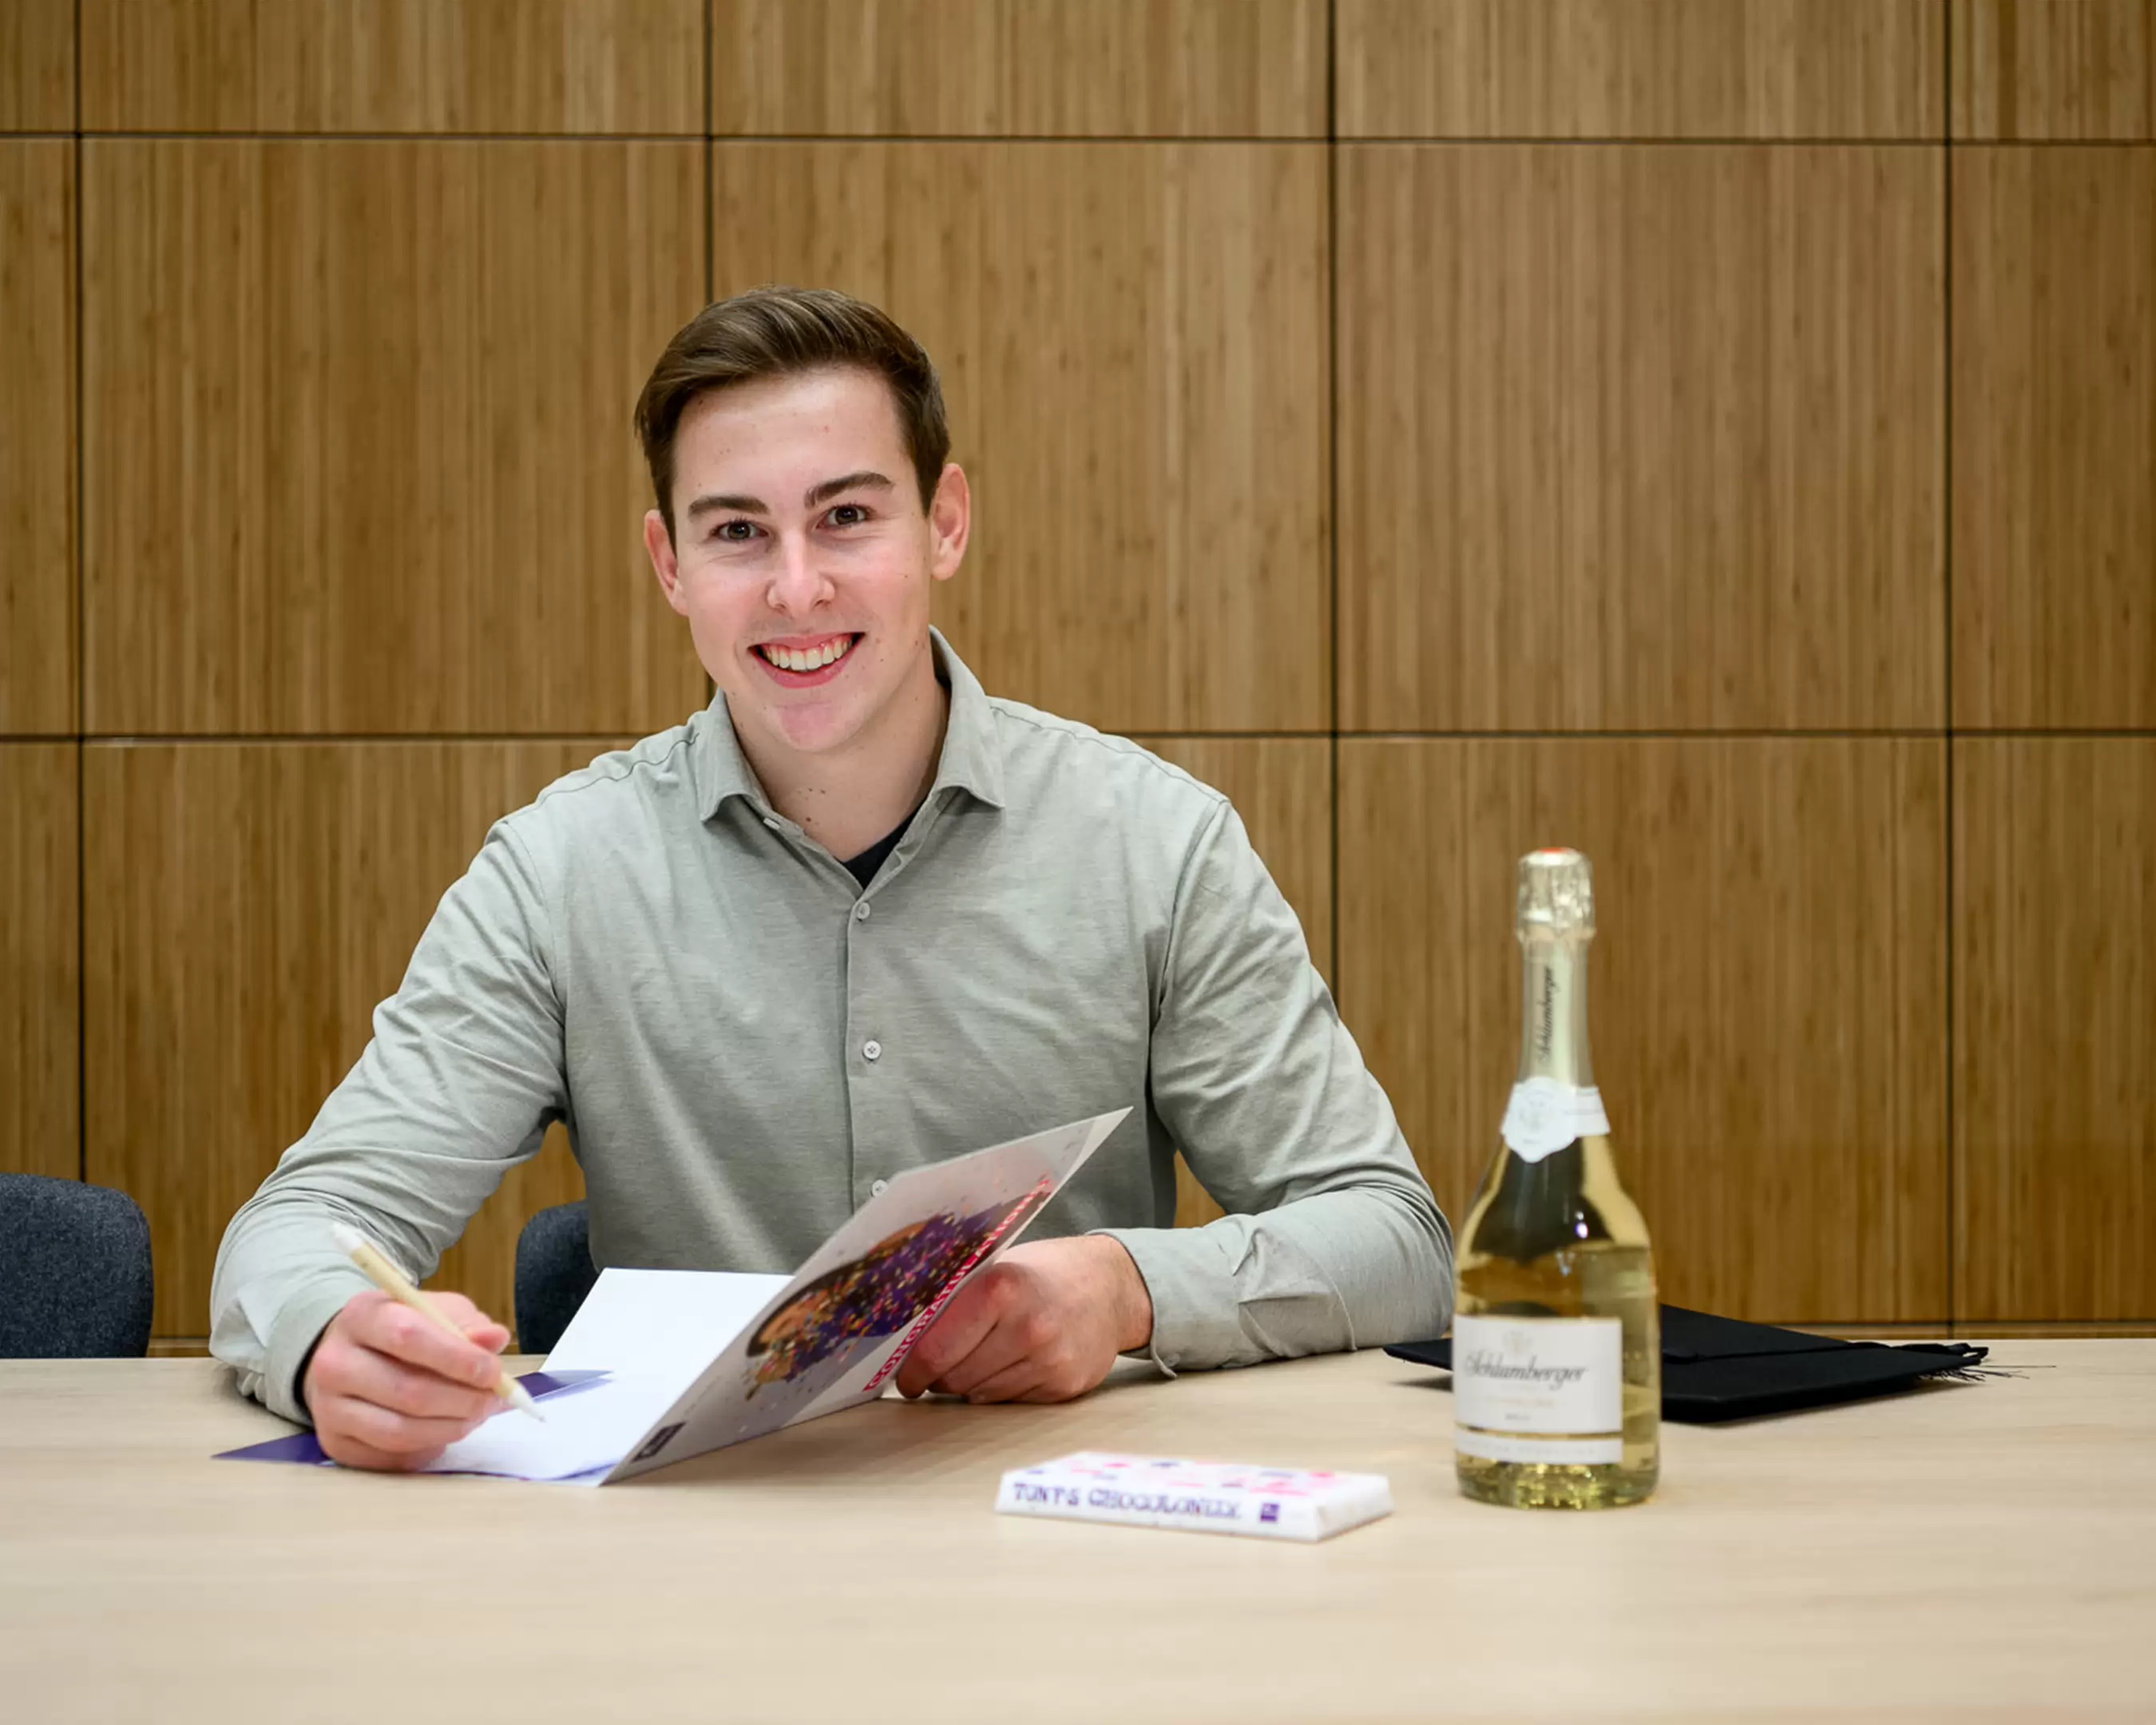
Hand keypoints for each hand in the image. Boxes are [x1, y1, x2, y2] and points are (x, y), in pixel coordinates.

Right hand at [303, 1288, 511, 1471]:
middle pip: (406, 1391)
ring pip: (399, 1431)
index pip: (407, 1336)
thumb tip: (495, 1339)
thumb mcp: (436, 1312)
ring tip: (476, 1415)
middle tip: (493, 1400)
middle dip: (462, 1400)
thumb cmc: (404, 1330)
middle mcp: (334, 1362)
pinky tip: (445, 1430)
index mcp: (361, 1316)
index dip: (456, 1358)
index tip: (491, 1371)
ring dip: (450, 1428)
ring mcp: (328, 1408)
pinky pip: (391, 1456)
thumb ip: (467, 1324)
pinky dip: (429, 1447)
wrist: (350, 1358)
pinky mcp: (334, 1444)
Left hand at [894, 1235, 1152, 1404]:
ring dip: (968, 1383)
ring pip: (979, 1395)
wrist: (1111, 1287)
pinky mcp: (1064, 1386)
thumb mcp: (998, 1267)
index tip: (904, 1376)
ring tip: (979, 1357)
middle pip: (954, 1378)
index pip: (936, 1350)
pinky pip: (1010, 1401)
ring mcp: (1049, 1361)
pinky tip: (1011, 1363)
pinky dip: (999, 1388)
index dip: (912, 1369)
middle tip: (936, 1367)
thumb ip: (958, 1301)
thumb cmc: (1045, 1273)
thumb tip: (905, 1339)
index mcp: (1002, 1289)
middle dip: (938, 1377)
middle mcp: (1028, 1327)